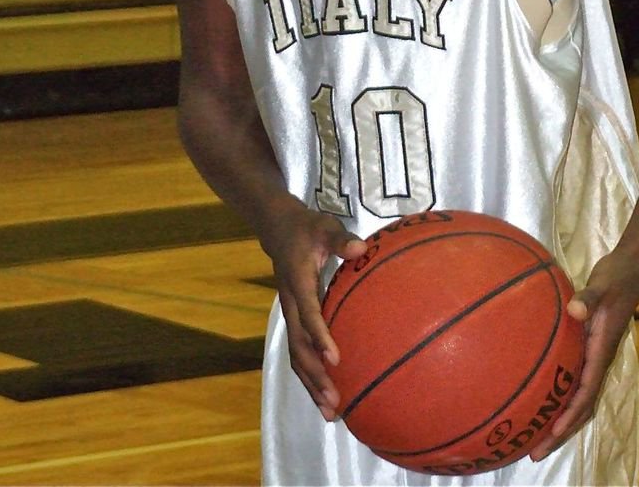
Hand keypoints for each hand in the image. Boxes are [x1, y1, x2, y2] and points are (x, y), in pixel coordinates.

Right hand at [260, 199, 366, 420]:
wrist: (277, 228)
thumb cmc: (307, 228)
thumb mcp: (324, 226)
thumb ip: (340, 239)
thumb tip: (361, 248)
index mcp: (297, 282)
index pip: (309, 314)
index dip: (320, 336)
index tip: (336, 359)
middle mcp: (290, 303)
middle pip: (299, 347)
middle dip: (315, 376)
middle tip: (335, 402)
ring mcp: (290, 314)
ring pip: (296, 356)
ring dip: (311, 384)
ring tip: (331, 413)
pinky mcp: (294, 319)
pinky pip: (300, 351)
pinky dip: (311, 375)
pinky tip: (328, 393)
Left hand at [528, 246, 638, 461]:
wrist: (632, 268)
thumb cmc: (617, 277)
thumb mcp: (603, 284)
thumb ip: (589, 298)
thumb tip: (574, 310)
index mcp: (602, 351)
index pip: (585, 394)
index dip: (568, 417)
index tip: (549, 435)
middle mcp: (599, 359)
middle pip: (581, 407)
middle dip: (560, 431)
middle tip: (534, 452)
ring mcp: (595, 354)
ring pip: (579, 397)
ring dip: (560, 418)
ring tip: (534, 436)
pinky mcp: (589, 345)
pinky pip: (574, 378)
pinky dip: (560, 393)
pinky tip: (539, 394)